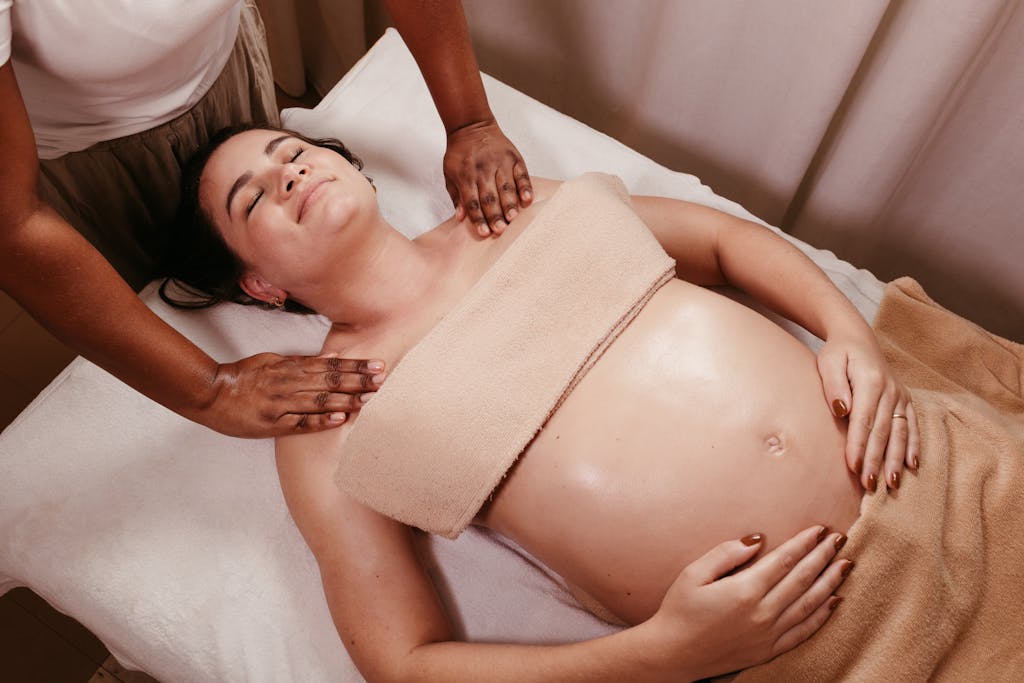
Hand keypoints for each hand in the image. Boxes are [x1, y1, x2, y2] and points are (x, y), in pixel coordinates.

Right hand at [193, 354, 385, 437]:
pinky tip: (340, 418)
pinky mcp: (273, 424)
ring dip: (347, 400)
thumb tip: (332, 357)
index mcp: (289, 367)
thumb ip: (301, 361)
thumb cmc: (243, 377)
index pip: (330, 366)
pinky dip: (321, 420)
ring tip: (370, 399)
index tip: (376, 365)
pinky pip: (301, 423)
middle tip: (383, 380)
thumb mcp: (273, 360)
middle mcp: (288, 384)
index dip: (355, 366)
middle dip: (359, 381)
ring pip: (319, 401)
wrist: (211, 394)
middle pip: (330, 381)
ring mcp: (281, 404)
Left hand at [444, 119, 531, 235]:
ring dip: (510, 204)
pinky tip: (527, 199)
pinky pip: (521, 174)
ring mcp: (500, 163)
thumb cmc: (459, 154)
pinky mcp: (513, 157)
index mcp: (466, 176)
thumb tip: (461, 217)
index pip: (472, 202)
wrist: (471, 125)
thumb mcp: (449, 173)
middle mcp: (483, 170)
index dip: (478, 218)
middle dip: (495, 215)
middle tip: (501, 230)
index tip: (484, 233)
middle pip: (490, 197)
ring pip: (506, 187)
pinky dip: (525, 186)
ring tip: (513, 218)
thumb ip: (456, 196)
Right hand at [646, 525, 850, 680]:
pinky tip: (834, 602)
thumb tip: (757, 540)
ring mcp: (768, 634)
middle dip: (823, 557)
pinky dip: (822, 616)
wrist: (672, 654)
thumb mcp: (693, 574)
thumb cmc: (679, 610)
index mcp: (744, 591)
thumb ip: (726, 554)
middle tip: (840, 539)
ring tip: (845, 564)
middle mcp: (762, 613)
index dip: (803, 543)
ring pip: (809, 604)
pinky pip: (804, 632)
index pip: (783, 561)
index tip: (819, 529)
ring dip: (830, 582)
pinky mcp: (769, 650)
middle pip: (802, 579)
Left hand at [817, 331, 920, 490]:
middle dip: (876, 460)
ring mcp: (900, 396)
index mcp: (871, 381)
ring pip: (899, 433)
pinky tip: (912, 465)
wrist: (857, 338)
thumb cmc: (838, 353)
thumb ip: (834, 386)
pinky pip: (912, 426)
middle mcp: (890, 390)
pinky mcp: (905, 401)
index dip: (858, 445)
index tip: (853, 467)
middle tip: (869, 485)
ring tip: (891, 483)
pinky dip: (913, 446)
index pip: (863, 420)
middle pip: (882, 431)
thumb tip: (842, 410)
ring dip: (895, 459)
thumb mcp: (829, 363)